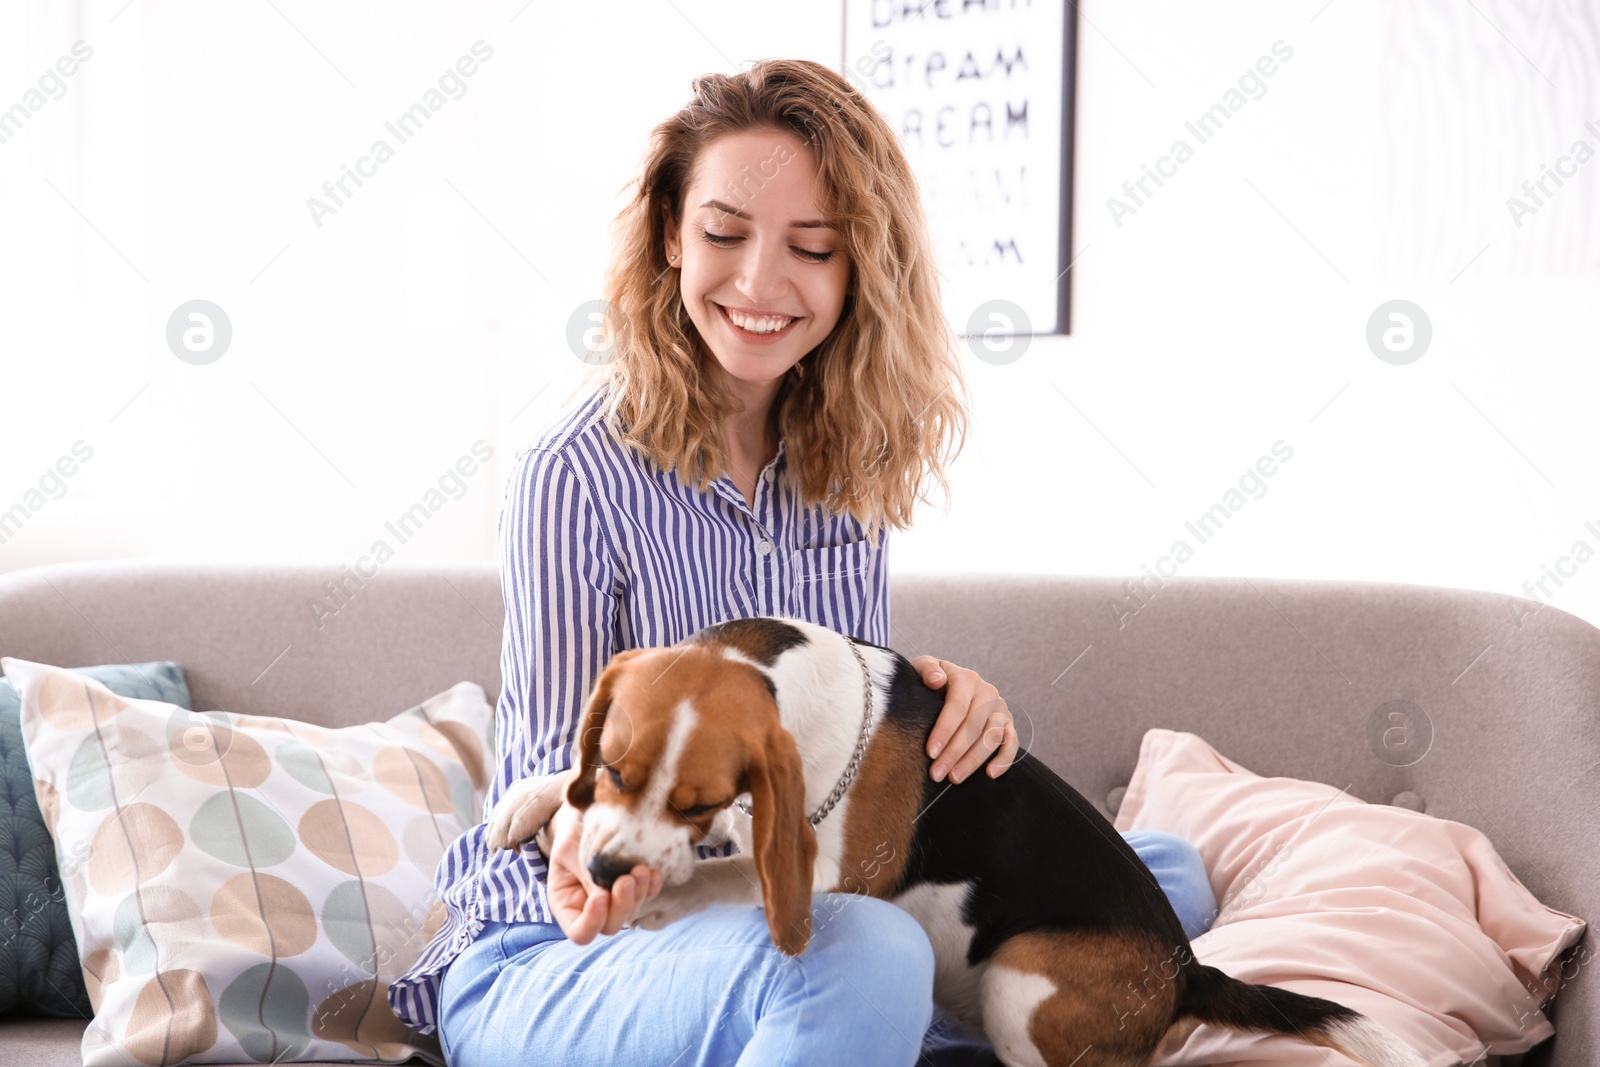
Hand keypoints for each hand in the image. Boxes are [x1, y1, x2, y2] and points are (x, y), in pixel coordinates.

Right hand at [543, 801, 663, 943]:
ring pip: (630, 912)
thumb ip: (585, 873)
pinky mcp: (634, 887)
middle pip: (610, 926)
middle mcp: (591, 909)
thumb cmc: (571, 832)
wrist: (586, 814)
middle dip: (622, 906)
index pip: (580, 932)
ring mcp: (615, 900)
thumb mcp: (570, 850)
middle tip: (627, 879)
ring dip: (639, 895)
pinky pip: (646, 896)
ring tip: (641, 870)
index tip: (601, 895)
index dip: (592, 921)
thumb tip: (606, 895)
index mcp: (567, 905)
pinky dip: (652, 888)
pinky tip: (654, 873)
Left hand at [911, 657, 1018, 783]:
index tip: (930, 752)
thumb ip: (927, 669)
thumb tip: (936, 681)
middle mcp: (987, 692)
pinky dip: (1004, 760)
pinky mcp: (1008, 723)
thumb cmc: (932, 680)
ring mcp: (1000, 709)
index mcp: (966, 679)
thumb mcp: (924, 666)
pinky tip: (990, 774)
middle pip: (974, 726)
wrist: (951, 682)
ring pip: (991, 737)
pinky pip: (1012, 743)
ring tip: (954, 778)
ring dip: (974, 760)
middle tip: (937, 774)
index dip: (944, 730)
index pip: (957, 706)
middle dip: (954, 752)